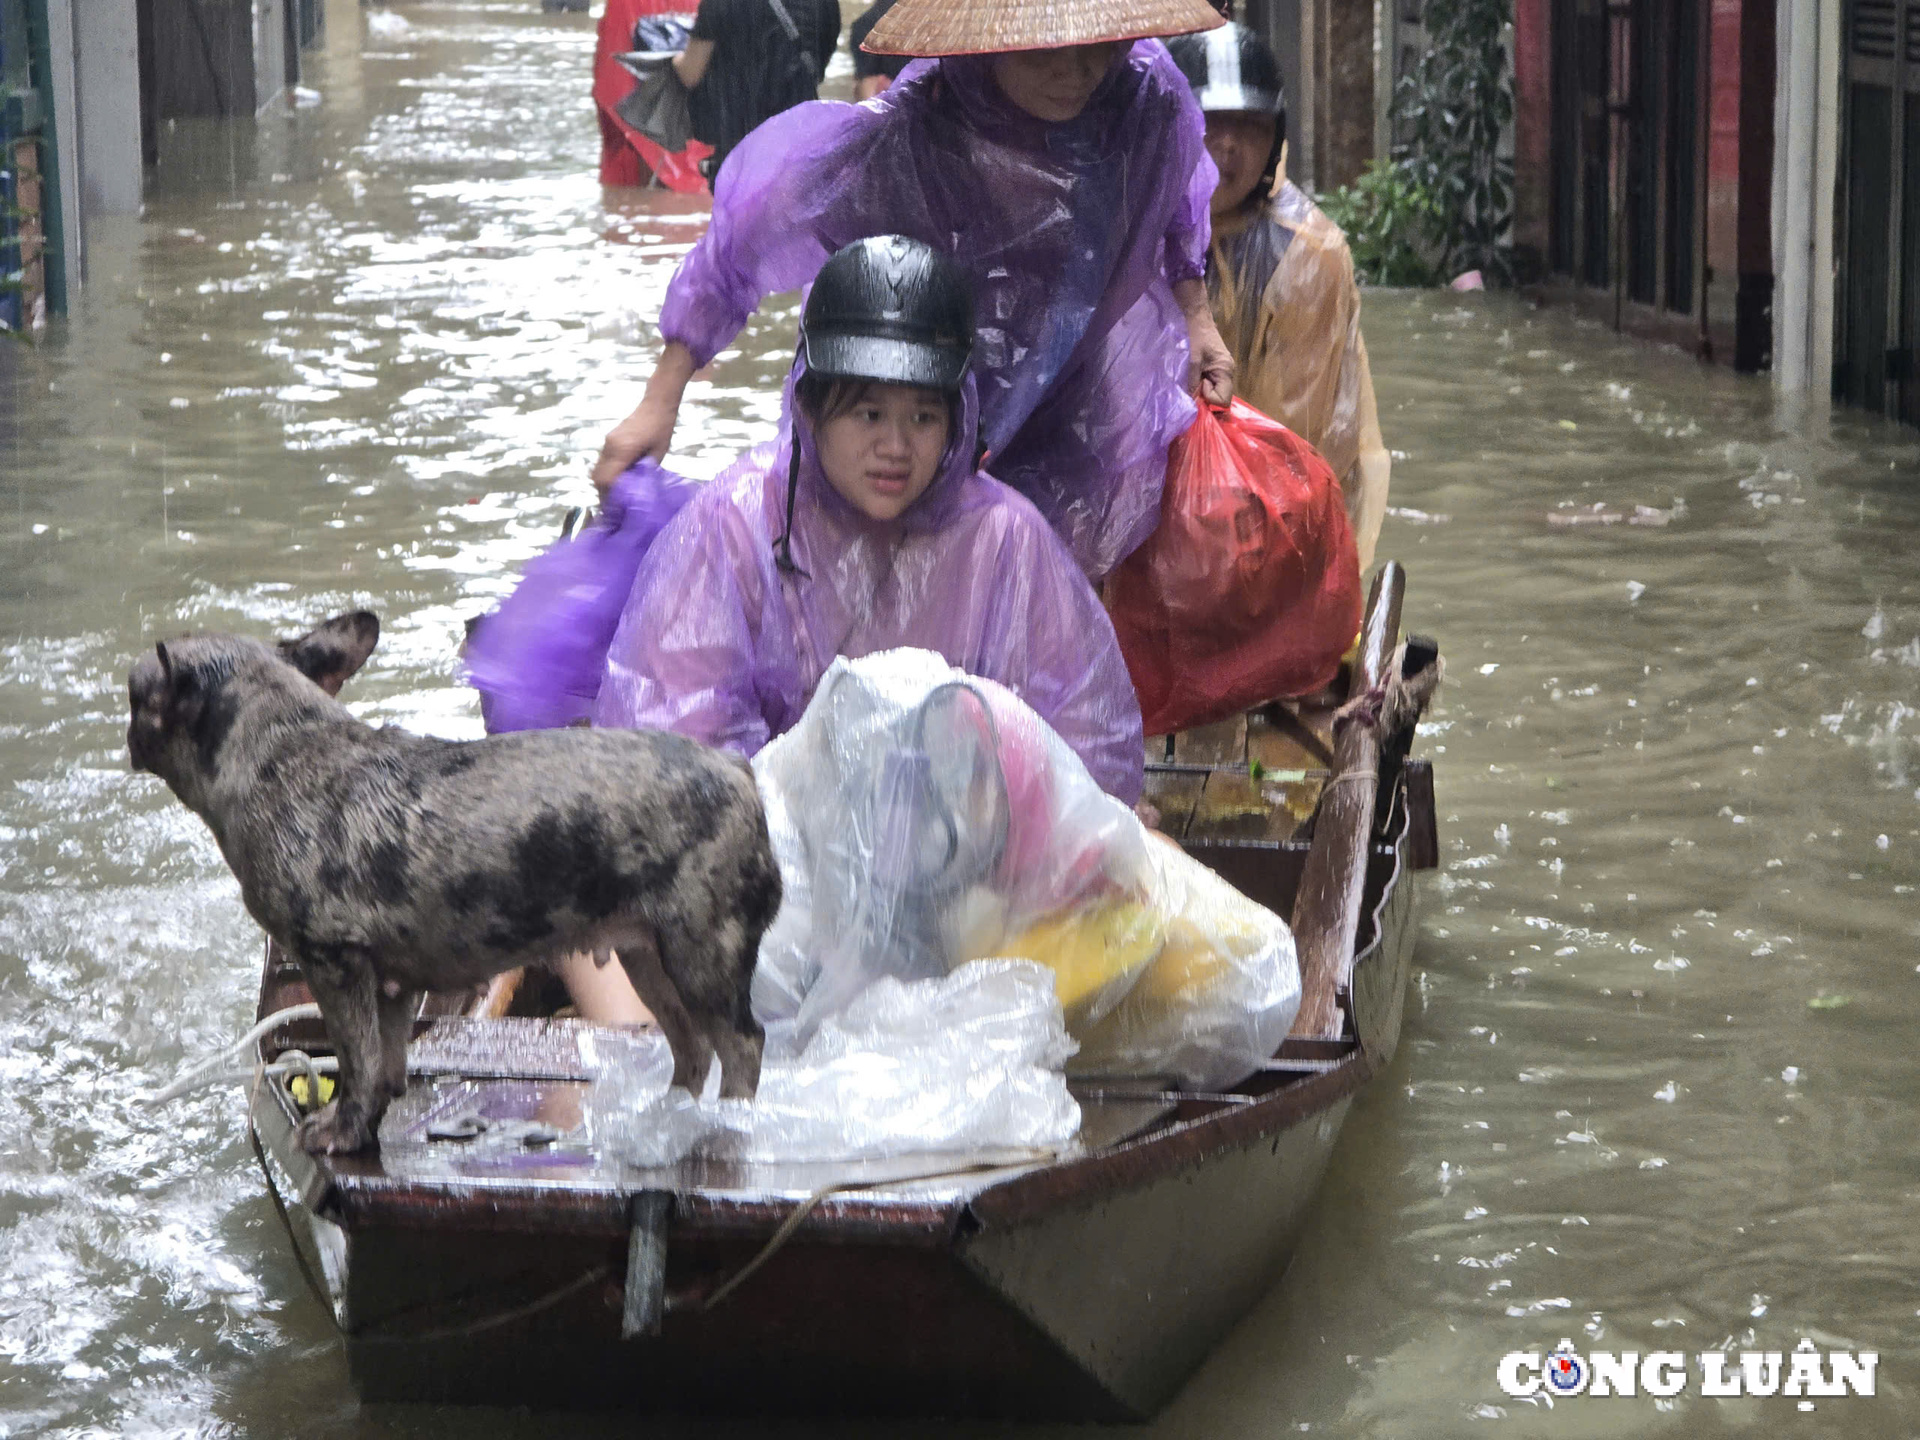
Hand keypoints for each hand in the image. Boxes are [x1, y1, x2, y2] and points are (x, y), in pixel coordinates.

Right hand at [590, 341, 695, 494]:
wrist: (656, 404)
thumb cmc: (662, 429)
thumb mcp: (658, 455)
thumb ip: (645, 473)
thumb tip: (636, 492)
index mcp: (622, 449)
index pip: (607, 479)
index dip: (610, 496)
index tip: (617, 510)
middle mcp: (610, 446)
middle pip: (597, 477)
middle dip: (604, 494)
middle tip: (615, 509)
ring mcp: (607, 443)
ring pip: (597, 470)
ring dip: (604, 485)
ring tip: (616, 498)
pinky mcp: (609, 441)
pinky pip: (602, 463)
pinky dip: (606, 475)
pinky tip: (618, 483)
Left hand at [1187, 308, 1234, 406]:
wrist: (1197, 318)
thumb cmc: (1196, 337)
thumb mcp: (1192, 361)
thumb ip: (1192, 382)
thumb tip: (1191, 401)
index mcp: (1226, 370)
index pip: (1224, 400)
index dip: (1210, 398)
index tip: (1200, 383)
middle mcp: (1228, 372)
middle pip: (1221, 397)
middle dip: (1207, 396)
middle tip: (1195, 384)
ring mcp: (1224, 370)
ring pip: (1217, 391)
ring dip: (1204, 390)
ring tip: (1195, 378)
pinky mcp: (1218, 367)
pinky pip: (1213, 383)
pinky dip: (1204, 384)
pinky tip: (1196, 375)